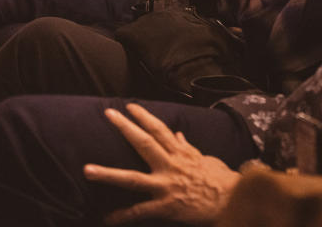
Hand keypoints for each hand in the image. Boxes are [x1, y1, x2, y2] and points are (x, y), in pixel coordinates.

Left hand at [83, 103, 239, 224]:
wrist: (234, 201)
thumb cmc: (222, 180)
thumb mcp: (206, 159)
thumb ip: (189, 148)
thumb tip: (180, 134)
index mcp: (181, 153)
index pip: (159, 129)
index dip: (143, 116)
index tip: (129, 106)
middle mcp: (171, 165)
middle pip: (143, 142)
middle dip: (125, 127)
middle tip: (107, 114)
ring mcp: (166, 186)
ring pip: (132, 178)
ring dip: (108, 174)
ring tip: (87, 170)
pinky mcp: (165, 206)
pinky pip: (139, 211)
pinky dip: (122, 216)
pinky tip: (106, 218)